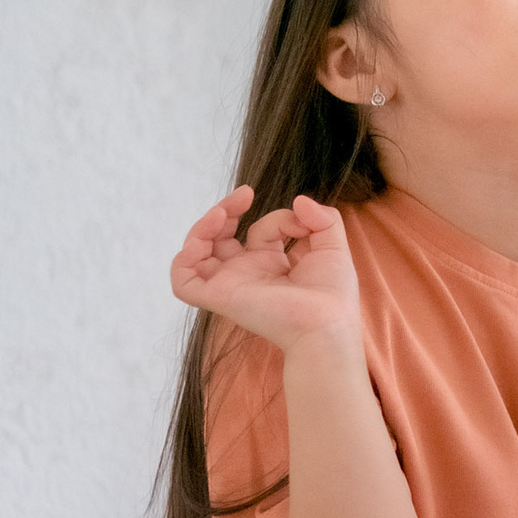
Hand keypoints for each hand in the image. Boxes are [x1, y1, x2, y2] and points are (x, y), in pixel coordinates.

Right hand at [169, 186, 360, 353]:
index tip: (299, 218)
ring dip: (202, 227)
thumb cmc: (333, 295)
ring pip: (197, 254)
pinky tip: (202, 242)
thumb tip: (299, 200)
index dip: (277, 218)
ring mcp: (231, 284)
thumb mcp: (333, 246)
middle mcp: (248, 274)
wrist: (326, 324)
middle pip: (220, 237)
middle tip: (245, 194)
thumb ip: (322, 218)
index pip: (260, 231)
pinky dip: (183, 260)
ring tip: (222, 213)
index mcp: (273, 265)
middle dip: (227, 209)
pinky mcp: (218, 296)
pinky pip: (183, 282)